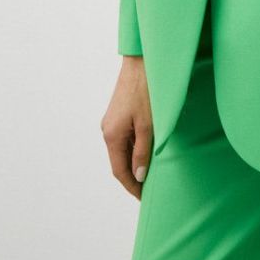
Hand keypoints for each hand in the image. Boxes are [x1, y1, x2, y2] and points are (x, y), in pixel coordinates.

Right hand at [100, 55, 153, 198]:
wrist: (142, 61)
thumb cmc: (146, 91)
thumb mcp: (148, 125)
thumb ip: (142, 152)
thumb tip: (138, 177)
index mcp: (112, 135)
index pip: (119, 171)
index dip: (132, 187)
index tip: (144, 198)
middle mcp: (107, 130)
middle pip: (119, 162)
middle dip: (133, 177)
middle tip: (150, 190)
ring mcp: (111, 122)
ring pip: (122, 150)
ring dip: (134, 163)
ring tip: (151, 173)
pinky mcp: (118, 114)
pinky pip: (125, 139)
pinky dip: (134, 149)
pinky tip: (147, 151)